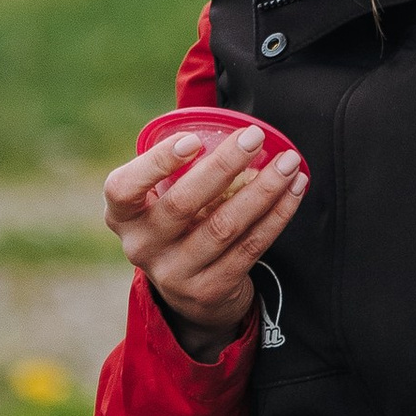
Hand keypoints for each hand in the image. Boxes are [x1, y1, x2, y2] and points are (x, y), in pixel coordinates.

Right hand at [104, 126, 306, 355]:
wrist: (190, 294)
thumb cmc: (178, 225)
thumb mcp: (159, 199)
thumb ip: (176, 168)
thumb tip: (228, 120)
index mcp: (122, 216)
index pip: (123, 188)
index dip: (156, 165)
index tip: (193, 141)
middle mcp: (141, 247)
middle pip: (183, 204)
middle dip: (224, 166)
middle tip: (255, 136)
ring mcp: (174, 273)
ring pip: (225, 227)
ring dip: (263, 190)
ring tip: (288, 162)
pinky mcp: (209, 290)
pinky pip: (251, 247)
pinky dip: (277, 215)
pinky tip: (293, 190)